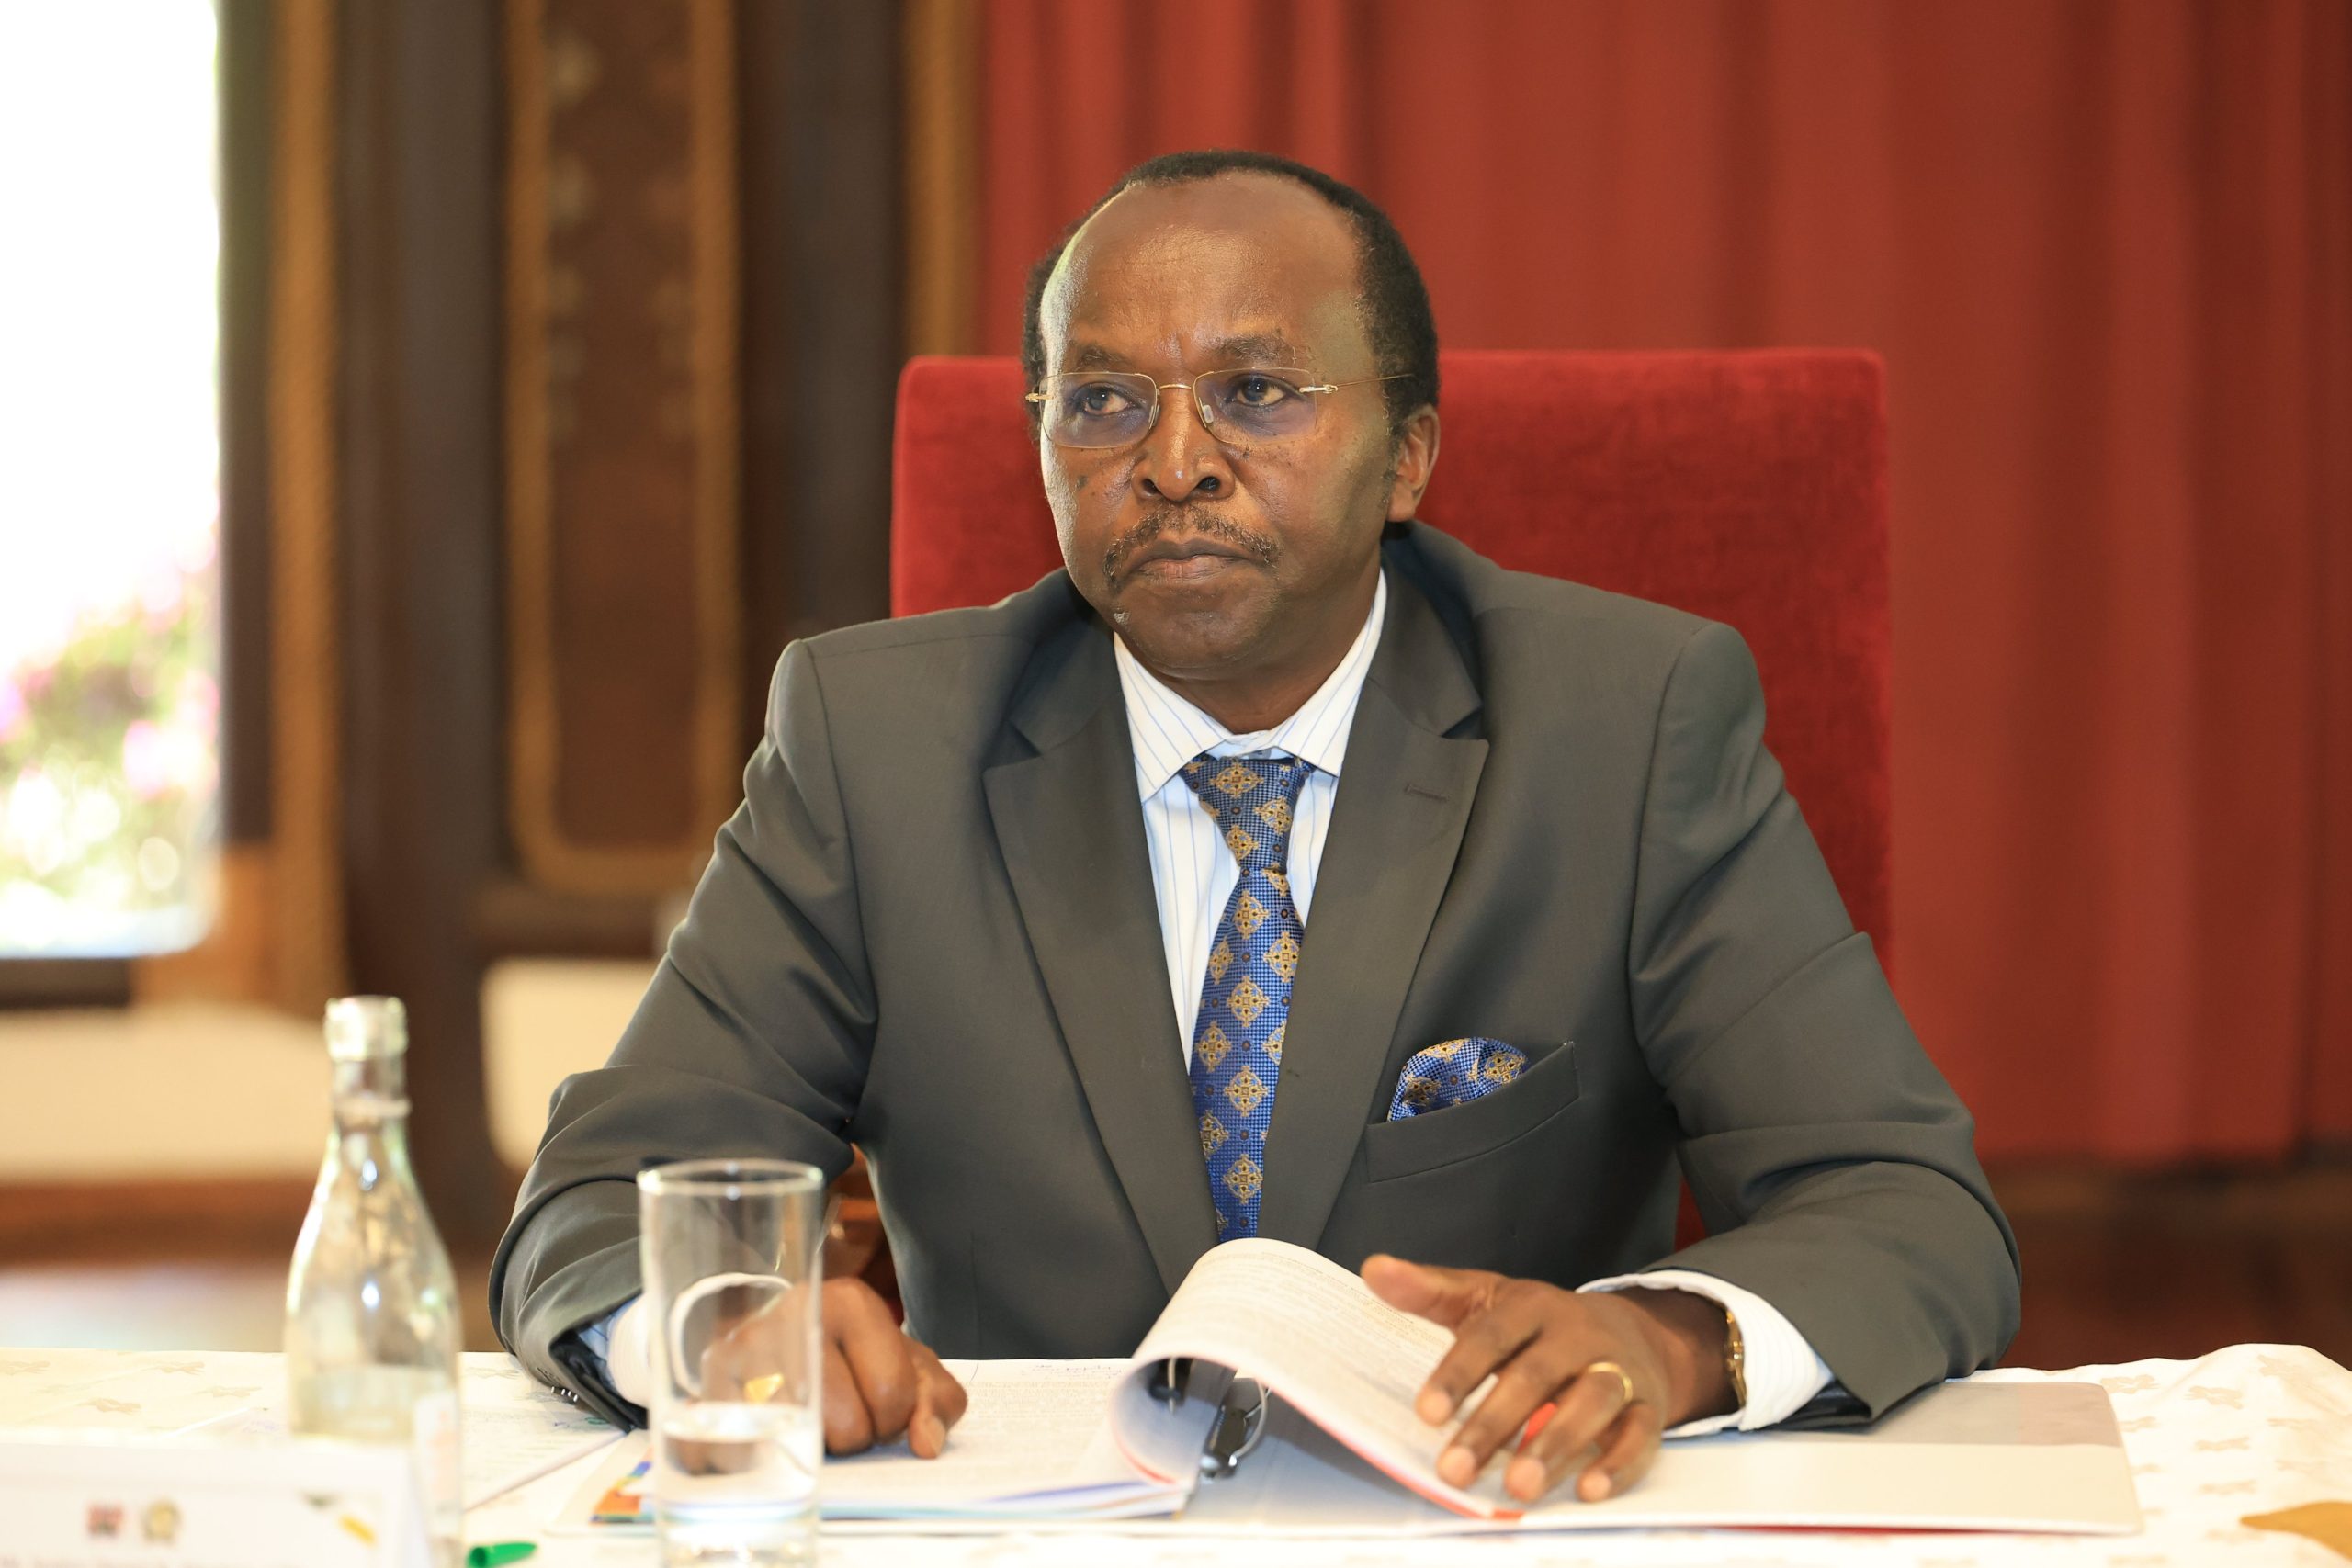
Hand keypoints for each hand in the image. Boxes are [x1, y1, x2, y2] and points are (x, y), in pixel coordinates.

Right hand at [700, 1277, 967, 1456]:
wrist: (775, 1330)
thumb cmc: (853, 1354)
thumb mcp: (908, 1363)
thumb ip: (935, 1399)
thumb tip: (926, 1443)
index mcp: (849, 1303)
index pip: (891, 1394)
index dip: (895, 1420)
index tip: (880, 1410)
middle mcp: (791, 1317)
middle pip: (846, 1426)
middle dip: (853, 1437)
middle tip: (842, 1419)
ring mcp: (743, 1351)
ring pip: (797, 1442)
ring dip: (809, 1450)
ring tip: (811, 1426)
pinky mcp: (707, 1388)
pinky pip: (736, 1452)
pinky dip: (754, 1464)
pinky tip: (767, 1447)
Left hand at [1361, 1255, 1733, 1503]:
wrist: (1630, 1331)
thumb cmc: (1542, 1325)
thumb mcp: (1486, 1299)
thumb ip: (1430, 1292)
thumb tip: (1374, 1270)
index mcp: (1532, 1306)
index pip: (1491, 1335)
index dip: (1459, 1373)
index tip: (1427, 1412)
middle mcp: (1577, 1334)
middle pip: (1536, 1376)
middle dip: (1495, 1424)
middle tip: (1456, 1468)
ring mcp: (1617, 1369)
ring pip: (1592, 1403)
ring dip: (1555, 1445)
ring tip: (1518, 1486)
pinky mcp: (1647, 1406)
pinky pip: (1640, 1435)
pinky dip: (1617, 1463)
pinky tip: (1587, 1490)